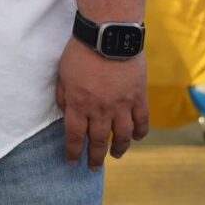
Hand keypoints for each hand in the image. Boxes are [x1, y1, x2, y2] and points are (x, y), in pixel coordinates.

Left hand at [56, 37, 149, 169]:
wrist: (108, 36)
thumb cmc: (80, 52)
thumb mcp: (62, 74)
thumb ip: (64, 96)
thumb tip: (65, 111)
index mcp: (78, 104)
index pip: (74, 136)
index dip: (73, 152)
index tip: (72, 162)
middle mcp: (100, 110)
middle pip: (98, 141)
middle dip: (94, 157)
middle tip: (93, 168)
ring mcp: (122, 105)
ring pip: (122, 136)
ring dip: (118, 149)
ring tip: (115, 156)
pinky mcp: (139, 98)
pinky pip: (142, 121)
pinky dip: (140, 132)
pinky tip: (135, 138)